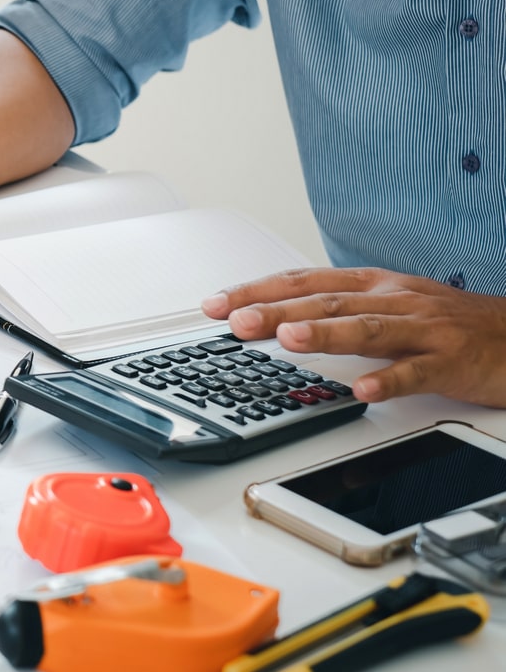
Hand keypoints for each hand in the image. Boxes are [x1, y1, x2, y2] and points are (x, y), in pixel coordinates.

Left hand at [205, 267, 505, 406]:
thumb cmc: (450, 324)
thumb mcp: (387, 307)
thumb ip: (338, 311)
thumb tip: (276, 319)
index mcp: (374, 286)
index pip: (304, 281)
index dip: (258, 290)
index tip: (217, 304)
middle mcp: (394, 300)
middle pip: (327, 301)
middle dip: (277, 310)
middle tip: (236, 320)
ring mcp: (424, 330)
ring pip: (368, 329)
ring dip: (326, 333)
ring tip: (289, 338)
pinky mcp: (453, 361)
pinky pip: (418, 372)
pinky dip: (390, 379)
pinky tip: (365, 390)